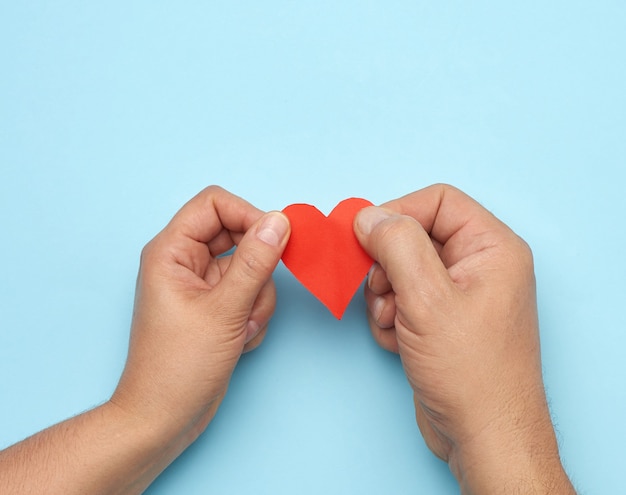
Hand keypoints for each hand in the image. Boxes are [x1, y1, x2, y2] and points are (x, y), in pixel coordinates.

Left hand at [111, 185, 289, 442]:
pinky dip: (254, 314)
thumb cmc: (179, 366)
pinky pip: (249, 292)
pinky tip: (240, 340)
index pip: (215, 204)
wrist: (164, 418)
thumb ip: (255, 262)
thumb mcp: (224, 310)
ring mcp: (202, 285)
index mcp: (171, 250)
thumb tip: (279, 221)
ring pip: (249, 267)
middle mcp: (185, 261)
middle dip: (257, 268)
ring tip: (242, 328)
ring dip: (257, 298)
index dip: (248, 214)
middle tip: (257, 294)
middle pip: (237, 235)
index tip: (276, 239)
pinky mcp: (216, 307)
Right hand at [354, 184, 574, 493]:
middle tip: (381, 290)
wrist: (482, 435)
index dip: (397, 214)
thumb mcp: (427, 298)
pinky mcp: (441, 320)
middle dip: (387, 264)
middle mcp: (478, 265)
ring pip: (402, 269)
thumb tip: (370, 216)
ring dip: (384, 295)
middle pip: (414, 236)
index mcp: (491, 247)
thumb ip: (397, 246)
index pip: (436, 201)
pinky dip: (389, 316)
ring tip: (392, 322)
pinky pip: (402, 298)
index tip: (364, 238)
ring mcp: (459, 294)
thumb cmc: (471, 371)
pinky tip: (397, 341)